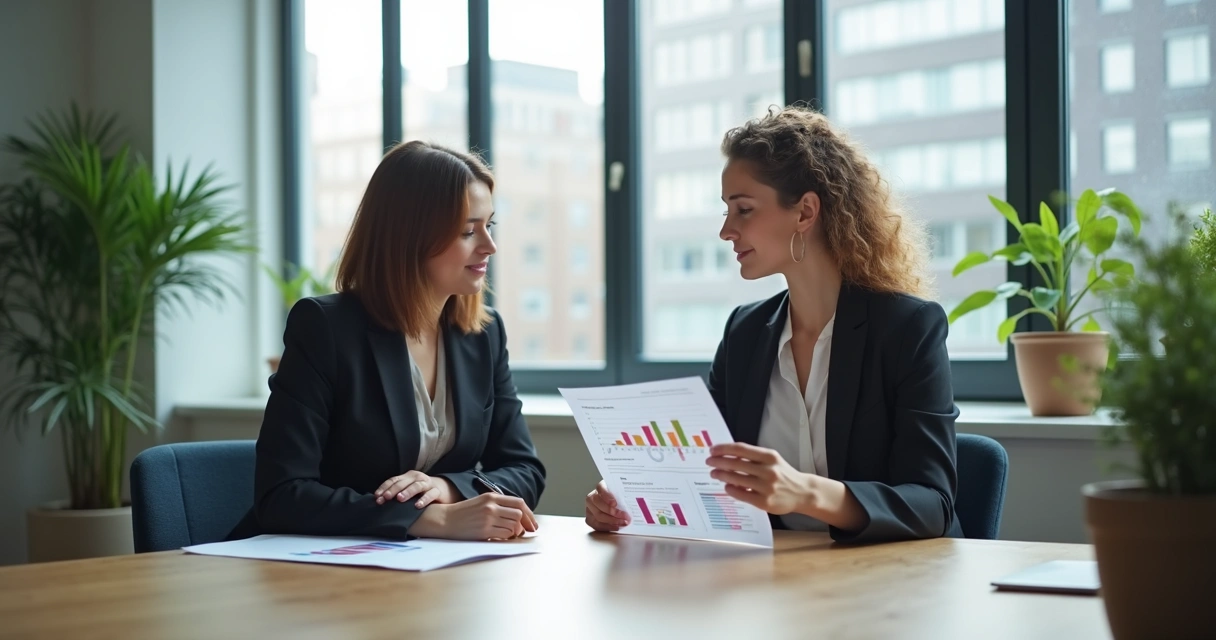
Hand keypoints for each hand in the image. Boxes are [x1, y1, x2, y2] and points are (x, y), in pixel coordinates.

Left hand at [374, 471, 456, 507]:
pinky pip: (431, 495)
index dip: (384, 488)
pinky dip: (424, 499)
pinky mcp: (437, 491)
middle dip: (393, 490)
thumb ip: (397, 493)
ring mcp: (427, 484)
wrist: (443, 490)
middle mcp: (417, 478)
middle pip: (403, 482)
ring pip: (417, 486)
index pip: (393, 480)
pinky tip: (418, 506)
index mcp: (408, 477)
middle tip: (386, 497)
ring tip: (400, 499)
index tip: (377, 497)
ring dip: (407, 492)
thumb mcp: (408, 490)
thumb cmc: (420, 492)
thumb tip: (379, 501)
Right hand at [407, 493, 538, 539]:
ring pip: (513, 526)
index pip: (519, 503)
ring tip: (509, 534)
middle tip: (526, 532)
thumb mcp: (481, 503)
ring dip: (515, 532)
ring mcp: (488, 518)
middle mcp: (491, 506)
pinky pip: (505, 535)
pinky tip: (501, 538)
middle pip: (519, 514)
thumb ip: (498, 506)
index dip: (529, 514)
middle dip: (525, 524)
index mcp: (491, 497)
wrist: (444, 520)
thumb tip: (518, 516)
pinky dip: (507, 538)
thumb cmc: (463, 513)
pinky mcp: (484, 531)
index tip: (532, 523)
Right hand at [585, 480, 630, 531]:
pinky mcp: (590, 518)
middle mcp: (592, 496)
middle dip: (612, 511)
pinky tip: (616, 527)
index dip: (607, 495)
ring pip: (597, 515)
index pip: (601, 488)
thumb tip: (636, 496)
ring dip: (611, 521)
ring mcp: (589, 508)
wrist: (614, 504)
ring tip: (623, 523)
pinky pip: (596, 524)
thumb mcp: (622, 492)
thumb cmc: (619, 498)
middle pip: (598, 503)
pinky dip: (607, 527)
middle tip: (624, 516)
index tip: (615, 503)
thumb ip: (624, 493)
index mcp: (601, 487)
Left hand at [706, 443, 813, 514]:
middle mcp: (768, 470)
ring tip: (714, 474)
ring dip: (722, 475)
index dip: (724, 449)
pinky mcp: (765, 502)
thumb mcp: (772, 459)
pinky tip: (726, 486)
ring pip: (737, 479)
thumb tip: (727, 454)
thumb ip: (753, 457)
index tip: (712, 450)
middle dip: (719, 462)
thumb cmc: (783, 474)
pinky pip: (742, 495)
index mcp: (769, 456)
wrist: (802, 492)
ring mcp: (766, 487)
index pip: (741, 449)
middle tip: (709, 462)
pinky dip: (731, 490)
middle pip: (736, 464)